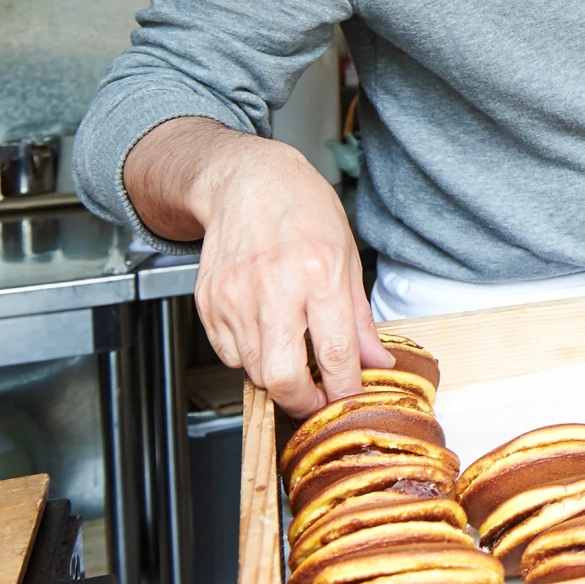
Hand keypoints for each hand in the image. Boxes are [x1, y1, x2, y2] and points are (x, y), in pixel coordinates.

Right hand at [134, 120, 390, 418]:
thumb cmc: (303, 210)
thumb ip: (360, 318)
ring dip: (278, 377)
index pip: (334, 354)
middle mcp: (274, 289)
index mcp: (319, 274)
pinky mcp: (208, 304)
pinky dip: (251, 357)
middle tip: (318, 399)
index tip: (350, 400)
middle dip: (304, 402)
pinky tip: (266, 334)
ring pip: (254, 372)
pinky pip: (230, 354)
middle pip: (283, 378)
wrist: (247, 181)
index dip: (344, 389)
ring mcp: (235, 299)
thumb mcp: (347, 256)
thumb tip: (376, 361)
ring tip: (295, 355)